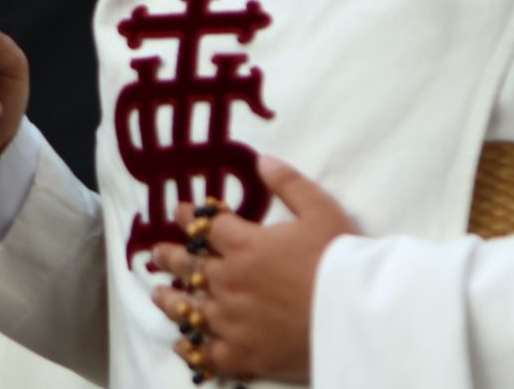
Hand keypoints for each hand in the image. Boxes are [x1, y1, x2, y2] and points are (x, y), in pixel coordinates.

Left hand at [149, 157, 354, 383]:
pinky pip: (207, 352)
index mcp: (243, 245)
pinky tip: (182, 344)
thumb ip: (289, 184)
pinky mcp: (242, 353)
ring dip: (170, 299)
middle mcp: (228, 280)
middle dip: (170, 257)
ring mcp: (231, 320)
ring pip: (189, 308)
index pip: (206, 226)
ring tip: (157, 294)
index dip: (190, 216)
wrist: (356, 317)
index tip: (179, 212)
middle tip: (157, 254)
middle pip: (188, 266)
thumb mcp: (320, 211)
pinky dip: (192, 348)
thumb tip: (262, 160)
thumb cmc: (339, 261)